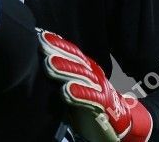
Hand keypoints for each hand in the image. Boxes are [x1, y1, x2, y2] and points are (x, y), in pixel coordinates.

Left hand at [38, 29, 152, 141]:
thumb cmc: (89, 103)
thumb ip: (59, 76)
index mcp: (85, 68)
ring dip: (65, 69)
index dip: (58, 43)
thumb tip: (40, 62)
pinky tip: (67, 90)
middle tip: (42, 43)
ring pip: (81, 76)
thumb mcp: (73, 86)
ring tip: (50, 63)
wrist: (118, 122)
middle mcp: (92, 74)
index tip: (41, 34)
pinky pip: (91, 97)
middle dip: (58, 51)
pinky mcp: (103, 104)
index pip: (71, 52)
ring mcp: (99, 88)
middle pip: (74, 60)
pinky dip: (79, 93)